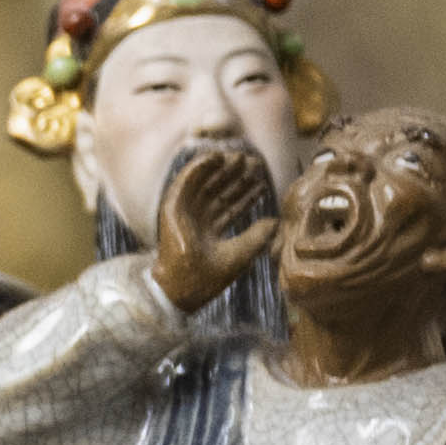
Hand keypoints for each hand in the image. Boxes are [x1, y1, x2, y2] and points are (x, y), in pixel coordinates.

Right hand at [154, 140, 276, 318]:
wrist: (184, 288)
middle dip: (237, 177)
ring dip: (221, 168)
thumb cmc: (209, 277)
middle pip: (219, 192)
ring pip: (204, 184)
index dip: (247, 193)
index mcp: (210, 232)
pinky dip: (197, 168)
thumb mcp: (242, 253)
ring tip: (241, 157)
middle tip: (255, 163)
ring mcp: (183, 215)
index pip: (230, 207)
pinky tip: (215, 157)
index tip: (262, 181)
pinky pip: (183, 183)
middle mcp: (196, 221)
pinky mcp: (171, 210)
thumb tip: (274, 221)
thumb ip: (258, 236)